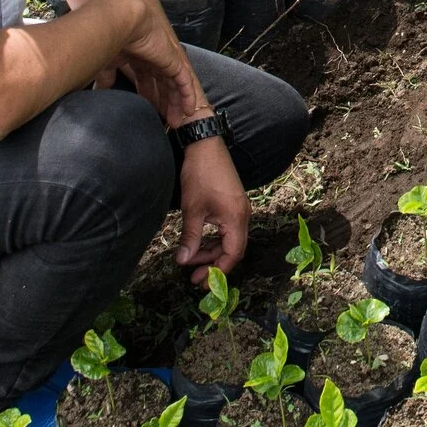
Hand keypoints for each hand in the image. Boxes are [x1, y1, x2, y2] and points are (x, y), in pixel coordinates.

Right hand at [117, 5, 213, 128]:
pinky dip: (187, 96)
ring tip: (176, 122)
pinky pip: (185, 82)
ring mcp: (165, 60)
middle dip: (164, 103)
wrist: (121, 22)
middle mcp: (154, 59)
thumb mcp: (107, 64)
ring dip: (176, 104)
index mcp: (138, 58)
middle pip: (162, 85)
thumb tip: (101, 91)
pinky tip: (188, 110)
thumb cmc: (110, 40)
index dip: (148, 95)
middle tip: (165, 121)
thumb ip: (107, 78)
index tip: (148, 110)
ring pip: (175, 86)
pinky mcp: (174, 62)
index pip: (147, 80)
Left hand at [173, 138, 249, 279]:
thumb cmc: (199, 175)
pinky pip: (228, 229)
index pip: (232, 254)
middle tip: (193, 276)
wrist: (205, 144)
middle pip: (233, 249)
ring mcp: (239, 208)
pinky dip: (214, 239)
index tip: (200, 282)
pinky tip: (199, 243)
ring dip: (212, 251)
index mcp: (236, 218)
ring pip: (230, 240)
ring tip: (191, 259)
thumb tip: (183, 261)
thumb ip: (190, 237)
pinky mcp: (233, 203)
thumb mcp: (192, 209)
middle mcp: (243, 215)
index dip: (217, 271)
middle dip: (213, 264)